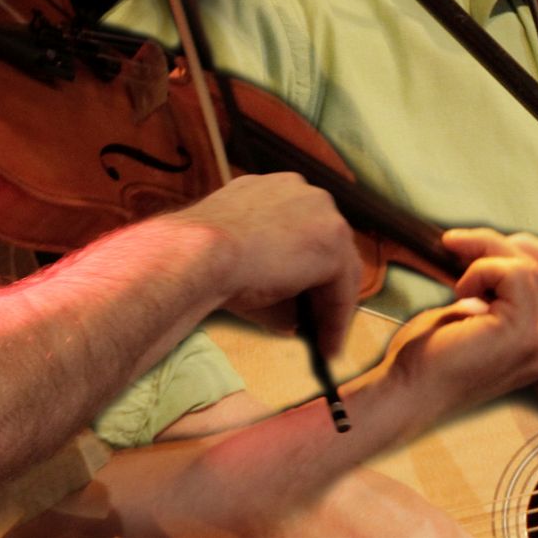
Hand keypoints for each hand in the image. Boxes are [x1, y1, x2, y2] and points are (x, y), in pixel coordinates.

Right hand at [174, 172, 364, 350]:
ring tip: (325, 342)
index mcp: (273, 190)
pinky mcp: (332, 241)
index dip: (305, 267)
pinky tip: (326, 347)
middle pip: (326, 245)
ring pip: (338, 267)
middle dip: (324, 285)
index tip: (302, 297)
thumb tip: (293, 319)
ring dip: (332, 307)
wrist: (196, 254)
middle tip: (318, 322)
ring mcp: (321, 212)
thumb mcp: (237, 262)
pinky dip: (336, 320)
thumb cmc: (202, 261)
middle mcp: (301, 192)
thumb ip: (269, 279)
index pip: (302, 230)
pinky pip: (341, 289)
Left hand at [380, 228, 537, 414]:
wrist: (406, 393)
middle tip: (474, 249)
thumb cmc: (428, 357)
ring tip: (459, 281)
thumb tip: (515, 257)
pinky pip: (515, 272)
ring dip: (489, 254)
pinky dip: (482, 269)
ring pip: (534, 266)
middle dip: (521, 246)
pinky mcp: (523, 334)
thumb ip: (501, 296)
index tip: (486, 254)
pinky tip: (460, 294)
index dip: (533, 258)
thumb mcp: (474, 317)